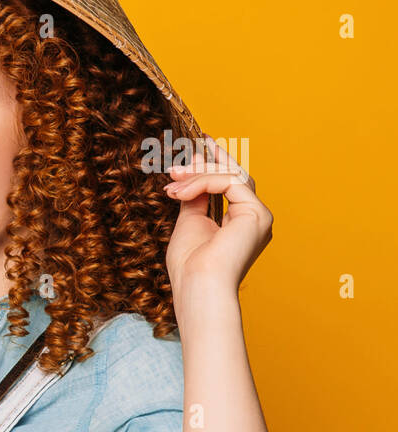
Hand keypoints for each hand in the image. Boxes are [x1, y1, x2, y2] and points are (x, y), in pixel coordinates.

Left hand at [164, 134, 272, 300]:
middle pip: (235, 176)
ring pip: (230, 176)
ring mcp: (258, 215)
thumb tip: (192, 178)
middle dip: (207, 161)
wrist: (198, 286)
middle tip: (183, 154)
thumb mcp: (190, 223)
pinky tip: (180, 192)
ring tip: (172, 178)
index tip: (198, 145)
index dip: (215, 162)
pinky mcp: (257, 213)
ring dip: (197, 173)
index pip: (230, 184)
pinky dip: (202, 182)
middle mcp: (254, 217)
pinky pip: (229, 182)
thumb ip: (196, 200)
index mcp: (240, 222)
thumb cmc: (190, 266)